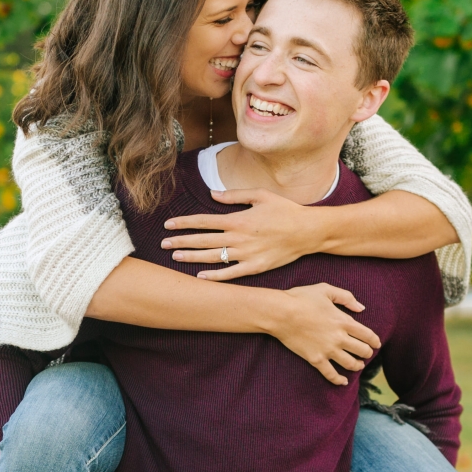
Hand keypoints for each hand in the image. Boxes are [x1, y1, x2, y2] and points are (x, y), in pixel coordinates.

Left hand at [161, 189, 324, 279]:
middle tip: (163, 243)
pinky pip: (231, 274)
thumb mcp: (260, 195)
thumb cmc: (285, 210)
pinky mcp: (256, 267)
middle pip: (203, 241)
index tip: (168, 224)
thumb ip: (234, 195)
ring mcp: (247, 255)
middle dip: (181, 241)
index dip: (184, 223)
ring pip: (213, 258)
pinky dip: (215, 276)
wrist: (308, 231)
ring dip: (192, 258)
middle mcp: (239, 238)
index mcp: (238, 219)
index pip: (203, 221)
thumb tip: (212, 194)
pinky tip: (200, 276)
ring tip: (175, 256)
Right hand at [264, 283, 379, 385]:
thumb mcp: (326, 290)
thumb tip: (361, 307)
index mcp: (343, 321)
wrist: (281, 313)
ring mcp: (328, 350)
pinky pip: (330, 374)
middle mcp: (339, 338)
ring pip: (350, 364)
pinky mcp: (315, 359)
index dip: (375, 341)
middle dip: (367, 353)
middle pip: (362, 351)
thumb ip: (346, 297)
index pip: (367, 335)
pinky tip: (343, 381)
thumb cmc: (302, 298)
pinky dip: (338, 380)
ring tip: (358, 365)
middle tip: (366, 354)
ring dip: (357, 366)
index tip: (376, 344)